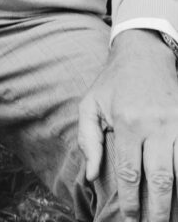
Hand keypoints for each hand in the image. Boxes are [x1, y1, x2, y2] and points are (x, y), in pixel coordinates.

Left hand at [78, 29, 177, 221]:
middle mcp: (155, 124)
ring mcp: (176, 123)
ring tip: (171, 216)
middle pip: (160, 179)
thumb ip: (89, 140)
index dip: (131, 201)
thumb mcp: (91, 104)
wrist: (143, 52)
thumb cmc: (113, 82)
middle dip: (158, 210)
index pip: (130, 173)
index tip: (129, 218)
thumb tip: (92, 175)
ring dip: (177, 198)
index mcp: (127, 122)